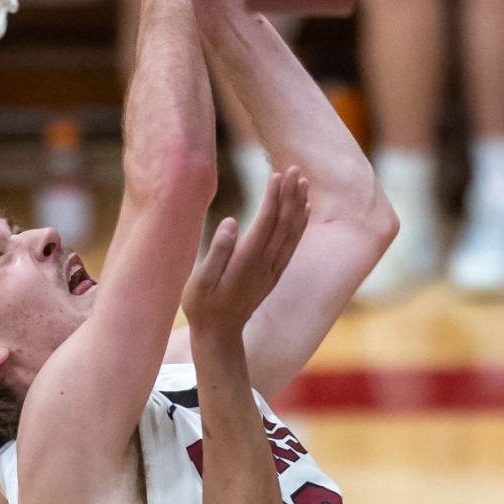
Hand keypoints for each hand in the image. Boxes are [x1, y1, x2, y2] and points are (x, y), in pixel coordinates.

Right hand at [181, 167, 310, 333]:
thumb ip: (216, 252)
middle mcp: (265, 264)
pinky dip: (300, 225)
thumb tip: (231, 222)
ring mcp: (272, 270)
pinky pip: (292, 245)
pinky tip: (304, 210)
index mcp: (246, 262)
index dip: (273, 198)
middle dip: (290, 194)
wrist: (220, 335)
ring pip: (291, 233)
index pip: (265, 223)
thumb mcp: (200, 282)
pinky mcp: (274, 274)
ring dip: (298, 206)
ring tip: (303, 181)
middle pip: (283, 224)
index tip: (277, 175)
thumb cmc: (203, 306)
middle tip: (295, 168)